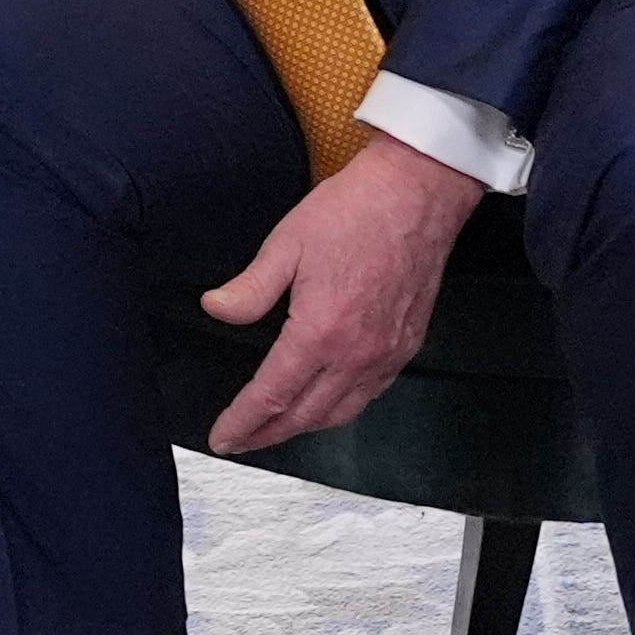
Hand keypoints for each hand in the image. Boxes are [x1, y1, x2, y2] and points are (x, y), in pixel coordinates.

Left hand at [197, 133, 482, 455]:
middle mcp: (356, 354)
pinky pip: (370, 395)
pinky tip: (327, 402)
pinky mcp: (407, 346)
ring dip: (305, 427)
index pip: (272, 396)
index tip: (223, 437)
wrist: (417, 194)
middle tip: (242, 440)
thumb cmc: (357, 211)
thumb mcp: (286, 244)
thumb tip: (217, 309)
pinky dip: (342, 409)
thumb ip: (248, 288)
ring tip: (277, 428)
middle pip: (305, 416)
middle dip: (268, 434)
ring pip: (340, 414)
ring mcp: (387, 354)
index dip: (244, 422)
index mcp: (321, 332)